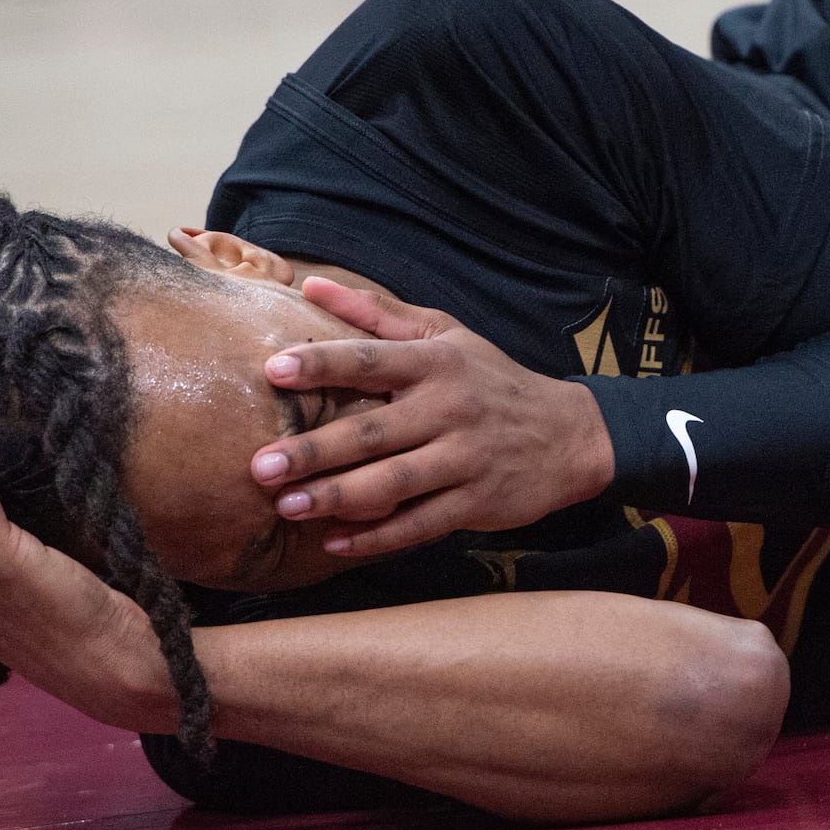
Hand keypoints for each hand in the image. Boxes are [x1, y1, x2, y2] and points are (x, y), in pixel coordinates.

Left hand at [250, 278, 614, 556]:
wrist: (569, 434)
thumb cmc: (492, 380)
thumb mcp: (446, 336)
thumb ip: (377, 313)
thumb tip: (311, 287)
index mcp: (436, 363)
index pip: (372, 360)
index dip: (323, 364)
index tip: (275, 370)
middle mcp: (449, 409)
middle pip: (373, 432)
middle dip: (314, 451)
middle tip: (260, 466)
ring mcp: (464, 459)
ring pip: (392, 483)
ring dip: (337, 497)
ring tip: (288, 506)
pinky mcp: (476, 502)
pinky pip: (419, 524)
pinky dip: (377, 537)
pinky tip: (336, 542)